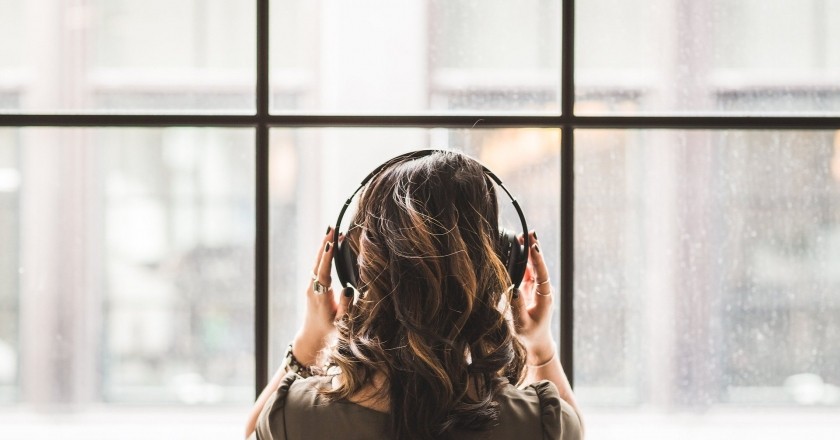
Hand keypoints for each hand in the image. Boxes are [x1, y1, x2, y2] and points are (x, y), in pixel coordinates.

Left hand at [292, 227, 354, 365]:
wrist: (312, 337)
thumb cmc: (329, 331)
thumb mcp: (341, 322)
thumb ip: (345, 306)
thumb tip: (348, 289)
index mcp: (320, 296)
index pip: (324, 272)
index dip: (327, 256)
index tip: (331, 241)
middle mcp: (313, 288)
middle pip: (318, 262)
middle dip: (325, 243)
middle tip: (331, 226)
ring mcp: (311, 286)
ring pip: (317, 262)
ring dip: (324, 246)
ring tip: (332, 231)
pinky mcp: (312, 286)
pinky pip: (318, 266)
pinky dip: (323, 255)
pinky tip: (329, 246)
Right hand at [511, 231, 555, 364]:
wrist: (537, 342)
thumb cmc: (530, 335)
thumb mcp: (522, 323)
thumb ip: (518, 306)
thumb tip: (512, 288)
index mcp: (545, 296)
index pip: (541, 274)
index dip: (538, 260)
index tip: (534, 246)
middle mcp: (543, 289)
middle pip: (539, 265)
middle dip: (534, 249)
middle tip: (530, 232)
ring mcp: (537, 287)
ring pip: (533, 266)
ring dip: (528, 251)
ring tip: (523, 236)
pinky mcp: (530, 287)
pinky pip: (527, 270)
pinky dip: (523, 259)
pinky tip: (518, 248)